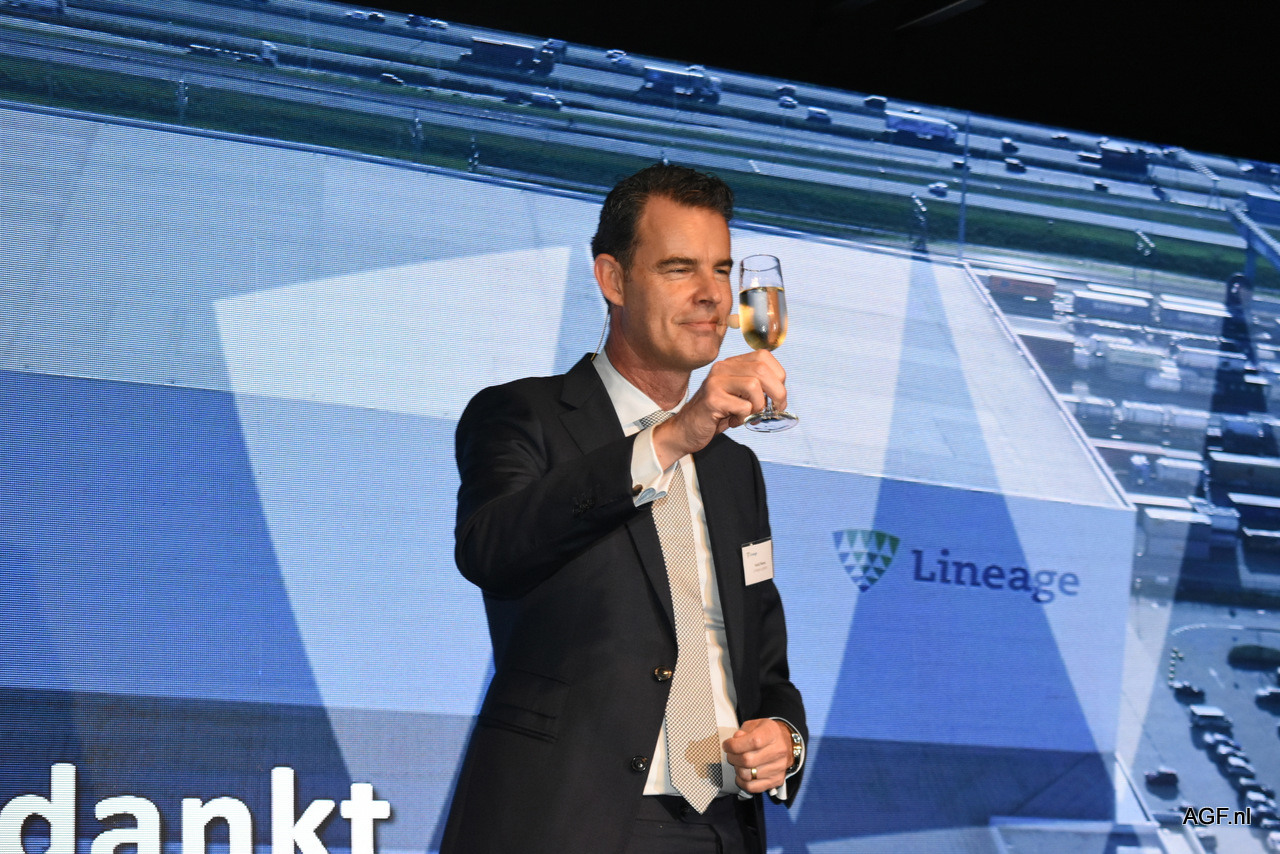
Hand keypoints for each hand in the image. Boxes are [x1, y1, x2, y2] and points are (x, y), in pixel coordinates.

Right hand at [652, 351, 785, 467]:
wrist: (686, 430)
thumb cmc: (716, 414)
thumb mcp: (738, 395)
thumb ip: (757, 388)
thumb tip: (781, 393)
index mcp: (731, 364)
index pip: (764, 356)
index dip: (778, 376)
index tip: (777, 397)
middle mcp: (722, 368)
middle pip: (762, 370)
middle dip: (777, 393)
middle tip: (775, 409)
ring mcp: (715, 382)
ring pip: (754, 386)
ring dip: (759, 406)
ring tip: (749, 415)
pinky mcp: (712, 399)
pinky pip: (742, 407)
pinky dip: (744, 418)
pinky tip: (734, 421)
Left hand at [723, 718, 791, 793]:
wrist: (784, 743)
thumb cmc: (765, 733)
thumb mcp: (754, 725)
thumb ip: (743, 731)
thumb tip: (736, 740)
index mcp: (772, 733)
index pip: (753, 742)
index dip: (735, 745)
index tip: (727, 745)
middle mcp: (778, 751)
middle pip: (748, 760)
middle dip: (733, 758)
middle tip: (731, 754)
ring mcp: (778, 768)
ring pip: (747, 775)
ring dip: (737, 769)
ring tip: (738, 763)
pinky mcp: (776, 780)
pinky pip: (752, 787)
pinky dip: (742, 782)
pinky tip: (742, 773)